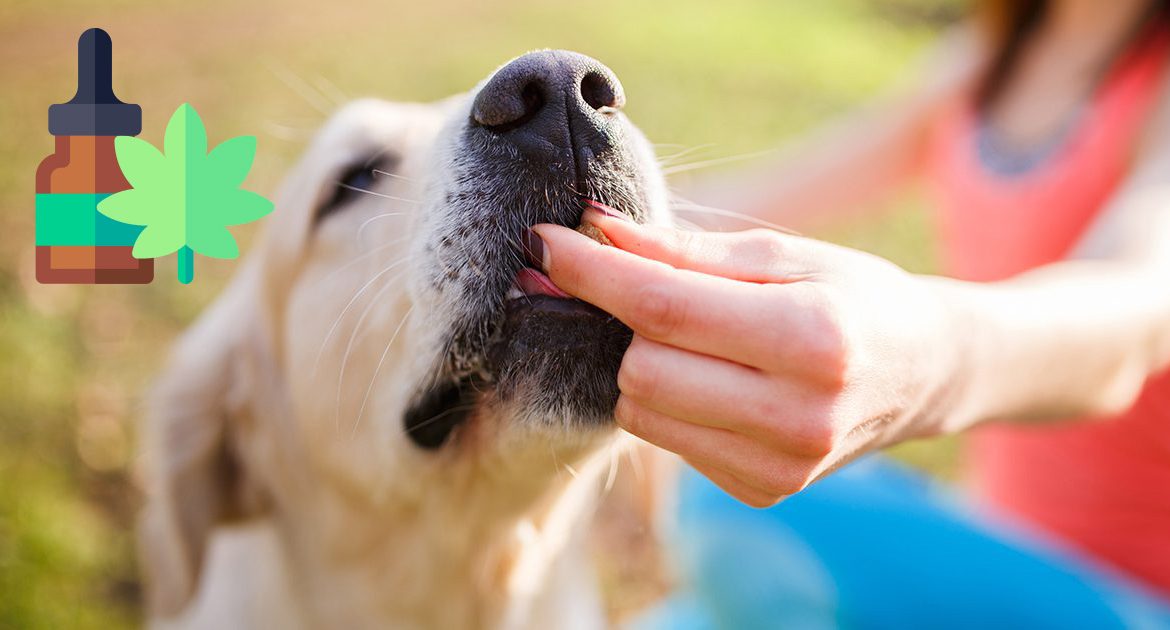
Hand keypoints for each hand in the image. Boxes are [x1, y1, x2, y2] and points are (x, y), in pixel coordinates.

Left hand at [527, 205, 962, 506]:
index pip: (665, 308)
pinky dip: (667, 400)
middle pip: (641, 368)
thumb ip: (684, 250)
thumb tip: (596, 229)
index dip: (593, 273)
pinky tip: (708, 376)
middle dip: (621, 321)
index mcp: (814, 338)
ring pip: (640, 410)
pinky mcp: (761, 491)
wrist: (921, 372)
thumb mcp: (781, 254)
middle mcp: (799, 416)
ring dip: (639, 362)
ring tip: (681, 333)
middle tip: (628, 286)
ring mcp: (780, 467)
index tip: (545, 241)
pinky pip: (667, 439)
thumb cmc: (852, 294)